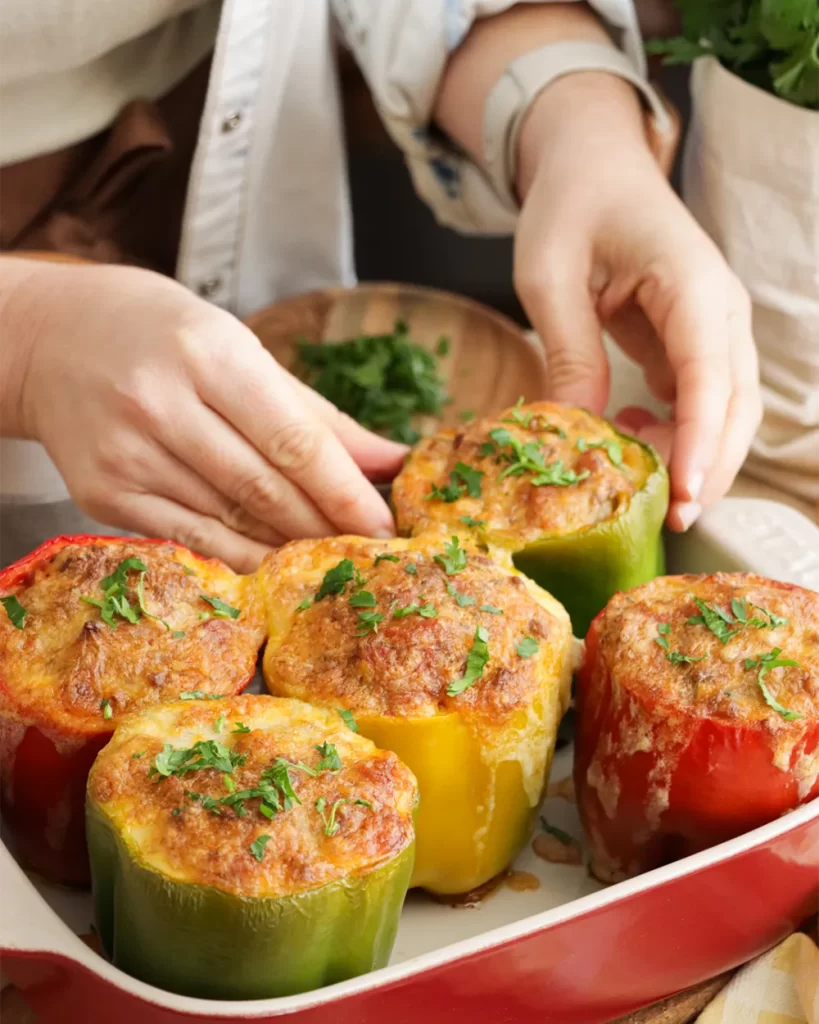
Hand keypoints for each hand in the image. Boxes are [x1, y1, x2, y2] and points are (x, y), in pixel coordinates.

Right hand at [4, 260, 404, 570]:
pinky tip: (272, 566)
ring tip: (328, 564)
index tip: (385, 525)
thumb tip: (390, 461)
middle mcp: (162, 404)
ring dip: (287, 550)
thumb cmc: (162, 335)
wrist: (52, 340)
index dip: (346, 491)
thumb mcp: (241, 350)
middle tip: (367, 555)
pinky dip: (236, 558)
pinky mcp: (102, 495)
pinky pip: (187, 541)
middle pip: (264, 489)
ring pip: (229, 523)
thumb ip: (316, 413)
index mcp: (209, 354)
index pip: (293, 439)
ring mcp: (127, 455)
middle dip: (326, 528)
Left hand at [514, 72, 760, 530]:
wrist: (592, 165)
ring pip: (727, 411)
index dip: (701, 440)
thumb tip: (581, 428)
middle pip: (736, 405)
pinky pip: (700, 402)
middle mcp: (719, 310)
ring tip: (640, 484)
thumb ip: (569, 350)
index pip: (709, 375)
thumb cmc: (571, 205)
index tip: (686, 493)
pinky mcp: (694, 343)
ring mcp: (714, 328)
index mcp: (691, 284)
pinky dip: (677, 434)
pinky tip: (629, 437)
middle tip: (669, 521)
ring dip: (696, 456)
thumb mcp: (550, 276)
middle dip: (710, 467)